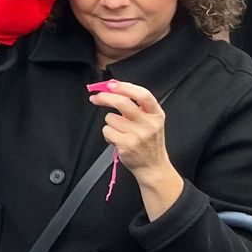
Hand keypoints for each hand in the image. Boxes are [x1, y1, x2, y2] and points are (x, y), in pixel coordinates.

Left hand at [89, 79, 183, 218]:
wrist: (152, 166)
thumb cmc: (148, 141)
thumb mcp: (151, 122)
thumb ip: (136, 106)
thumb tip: (112, 88)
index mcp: (156, 115)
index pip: (143, 95)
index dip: (125, 87)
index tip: (111, 84)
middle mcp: (149, 124)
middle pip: (122, 102)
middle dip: (104, 97)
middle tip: (95, 97)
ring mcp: (138, 135)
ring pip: (110, 118)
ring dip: (110, 122)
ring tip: (120, 131)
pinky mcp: (126, 145)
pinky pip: (107, 130)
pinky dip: (108, 134)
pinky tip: (117, 139)